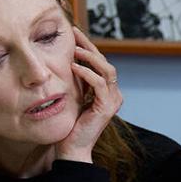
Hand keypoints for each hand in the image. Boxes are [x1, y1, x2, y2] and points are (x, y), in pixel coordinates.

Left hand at [56, 28, 120, 163]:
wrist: (71, 148)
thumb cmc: (69, 124)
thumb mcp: (72, 96)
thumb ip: (76, 81)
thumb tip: (67, 59)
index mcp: (107, 91)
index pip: (100, 63)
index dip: (88, 46)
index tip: (73, 33)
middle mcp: (113, 94)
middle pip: (105, 62)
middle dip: (89, 46)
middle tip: (74, 33)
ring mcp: (112, 101)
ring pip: (107, 70)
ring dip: (91, 57)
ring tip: (74, 50)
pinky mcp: (106, 107)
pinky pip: (100, 84)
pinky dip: (87, 73)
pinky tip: (73, 67)